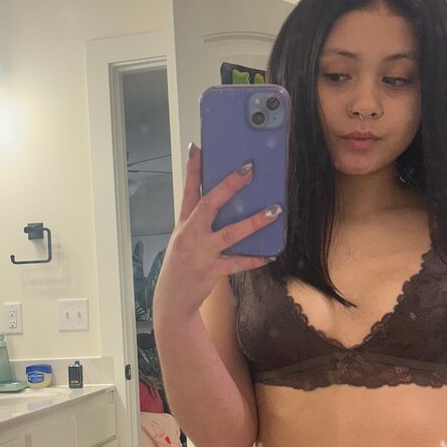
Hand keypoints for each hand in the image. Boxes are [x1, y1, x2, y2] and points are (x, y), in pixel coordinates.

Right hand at [152, 142, 281, 321]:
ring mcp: (200, 252)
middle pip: (209, 204)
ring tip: (274, 211)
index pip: (188, 190)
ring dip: (254, 222)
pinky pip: (236, 263)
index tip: (198, 147)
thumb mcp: (184, 238)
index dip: (192, 168)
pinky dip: (253, 259)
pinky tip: (269, 255)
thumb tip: (224, 200)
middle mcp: (190, 234)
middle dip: (229, 186)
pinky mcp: (210, 270)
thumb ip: (199, 220)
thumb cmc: (182, 264)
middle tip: (248, 169)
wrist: (172, 298)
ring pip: (230, 233)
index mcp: (184, 223)